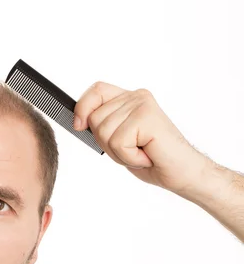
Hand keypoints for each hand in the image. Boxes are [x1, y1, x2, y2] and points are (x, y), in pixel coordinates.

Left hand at [73, 81, 211, 193]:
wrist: (182, 173)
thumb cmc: (153, 159)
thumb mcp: (120, 141)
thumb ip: (104, 126)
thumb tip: (79, 121)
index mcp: (129, 100)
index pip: (96, 90)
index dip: (83, 107)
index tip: (79, 126)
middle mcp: (136, 97)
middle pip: (95, 118)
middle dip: (107, 144)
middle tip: (132, 150)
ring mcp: (142, 105)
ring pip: (104, 132)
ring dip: (120, 153)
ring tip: (141, 153)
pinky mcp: (147, 116)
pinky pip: (118, 142)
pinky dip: (129, 158)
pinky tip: (147, 156)